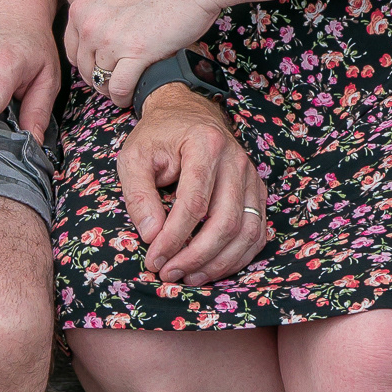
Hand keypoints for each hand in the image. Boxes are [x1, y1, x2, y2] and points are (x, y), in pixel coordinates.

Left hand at [65, 0, 222, 109]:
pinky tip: (130, 98)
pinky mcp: (134, 54)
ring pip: (99, 78)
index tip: (98, 63)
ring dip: (110, 89)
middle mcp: (90, 21)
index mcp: (83, 1)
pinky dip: (123, 97)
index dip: (85, 57)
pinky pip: (119, 87)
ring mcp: (109, 39)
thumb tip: (98, 1)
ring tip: (122, 92)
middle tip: (110, 82)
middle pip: (83, 63)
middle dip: (96, 76)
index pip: (73, 42)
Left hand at [117, 87, 266, 286]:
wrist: (186, 113)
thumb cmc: (158, 136)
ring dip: (219, 263)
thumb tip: (151, 236)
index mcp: (205, 146)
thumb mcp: (134, 157)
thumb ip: (138, 196)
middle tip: (169, 274)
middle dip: (196, 256)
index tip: (153, 260)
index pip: (194, 204)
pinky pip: (256, 232)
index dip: (174, 238)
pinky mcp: (256, 191)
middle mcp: (235, 161)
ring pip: (247, 232)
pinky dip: (238, 257)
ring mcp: (251, 177)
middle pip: (225, 222)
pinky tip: (212, 268)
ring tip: (189, 278)